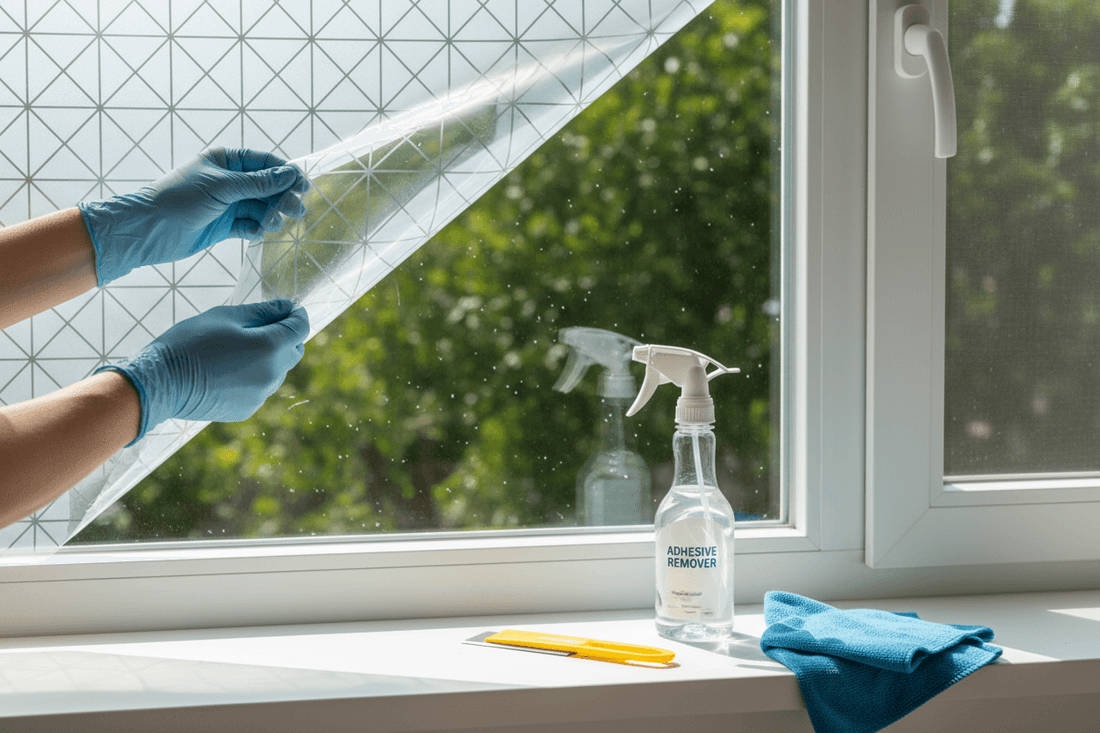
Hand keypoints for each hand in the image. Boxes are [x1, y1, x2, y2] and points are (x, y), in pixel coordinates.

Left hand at [79, 147, 309, 285]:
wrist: (149, 229)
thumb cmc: (180, 199)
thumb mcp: (223, 187)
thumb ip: (259, 183)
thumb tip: (290, 174)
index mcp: (226, 160)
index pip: (265, 163)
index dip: (285, 174)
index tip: (303, 187)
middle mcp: (229, 180)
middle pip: (267, 187)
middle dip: (282, 198)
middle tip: (296, 211)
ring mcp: (227, 204)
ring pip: (260, 208)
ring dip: (271, 215)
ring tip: (273, 224)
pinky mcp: (224, 226)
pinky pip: (250, 225)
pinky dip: (257, 229)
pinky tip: (257, 233)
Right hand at [96, 299, 309, 443]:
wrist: (160, 384)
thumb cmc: (189, 343)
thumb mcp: (225, 316)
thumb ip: (262, 311)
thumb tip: (286, 307)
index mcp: (270, 347)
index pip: (300, 327)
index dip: (296, 314)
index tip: (287, 308)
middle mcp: (272, 374)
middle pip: (294, 350)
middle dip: (284, 336)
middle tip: (257, 326)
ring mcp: (261, 395)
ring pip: (278, 371)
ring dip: (268, 357)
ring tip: (235, 349)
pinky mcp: (248, 409)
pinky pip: (260, 388)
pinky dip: (253, 376)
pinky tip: (226, 370)